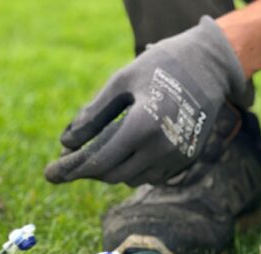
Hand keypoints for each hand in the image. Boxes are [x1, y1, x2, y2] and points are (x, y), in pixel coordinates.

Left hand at [45, 16, 246, 185]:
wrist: (209, 67)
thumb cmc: (159, 68)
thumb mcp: (121, 82)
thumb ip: (93, 114)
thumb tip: (66, 142)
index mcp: (143, 126)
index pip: (101, 161)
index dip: (73, 169)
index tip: (51, 174)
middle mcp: (162, 147)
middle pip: (114, 175)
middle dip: (90, 170)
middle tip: (70, 163)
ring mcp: (178, 156)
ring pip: (134, 179)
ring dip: (114, 170)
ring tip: (101, 153)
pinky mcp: (188, 158)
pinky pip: (154, 176)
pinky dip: (137, 169)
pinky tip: (129, 153)